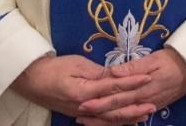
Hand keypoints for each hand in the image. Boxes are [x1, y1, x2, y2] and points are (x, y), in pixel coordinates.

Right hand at [10, 54, 150, 118]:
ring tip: (145, 115)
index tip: (148, 77)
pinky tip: (125, 120)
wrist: (32, 80)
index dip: (133, 82)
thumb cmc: (55, 68)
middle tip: (153, 104)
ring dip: (127, 117)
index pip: (114, 87)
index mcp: (84, 92)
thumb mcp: (78, 64)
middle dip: (135, 106)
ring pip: (108, 118)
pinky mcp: (80, 114)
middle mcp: (84, 106)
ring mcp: (82, 112)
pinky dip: (114, 121)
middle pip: (114, 108)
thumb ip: (99, 72)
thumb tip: (118, 74)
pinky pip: (100, 120)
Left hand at [74, 49, 185, 124]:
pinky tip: (109, 122)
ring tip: (87, 122)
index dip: (98, 101)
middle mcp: (143, 101)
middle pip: (116, 111)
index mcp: (142, 89)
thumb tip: (113, 73)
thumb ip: (133, 67)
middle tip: (78, 115)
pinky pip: (132, 118)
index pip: (116, 98)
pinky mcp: (152, 107)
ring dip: (104, 121)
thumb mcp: (153, 59)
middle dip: (97, 114)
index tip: (81, 102)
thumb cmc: (173, 60)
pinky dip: (119, 122)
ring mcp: (148, 106)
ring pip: (123, 118)